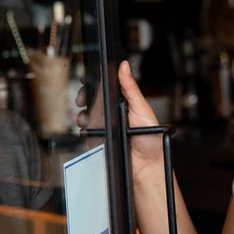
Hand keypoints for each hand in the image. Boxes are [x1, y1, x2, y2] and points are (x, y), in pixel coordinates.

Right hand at [78, 61, 163, 184]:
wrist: (147, 167)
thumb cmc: (151, 140)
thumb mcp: (142, 109)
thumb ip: (131, 88)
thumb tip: (124, 66)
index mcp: (123, 102)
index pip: (106, 87)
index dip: (95, 82)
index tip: (88, 79)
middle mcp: (112, 113)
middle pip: (92, 99)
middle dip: (84, 96)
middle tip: (83, 99)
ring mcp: (104, 126)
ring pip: (86, 114)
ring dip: (83, 114)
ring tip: (86, 117)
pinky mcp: (98, 140)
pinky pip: (86, 132)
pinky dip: (84, 129)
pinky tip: (88, 129)